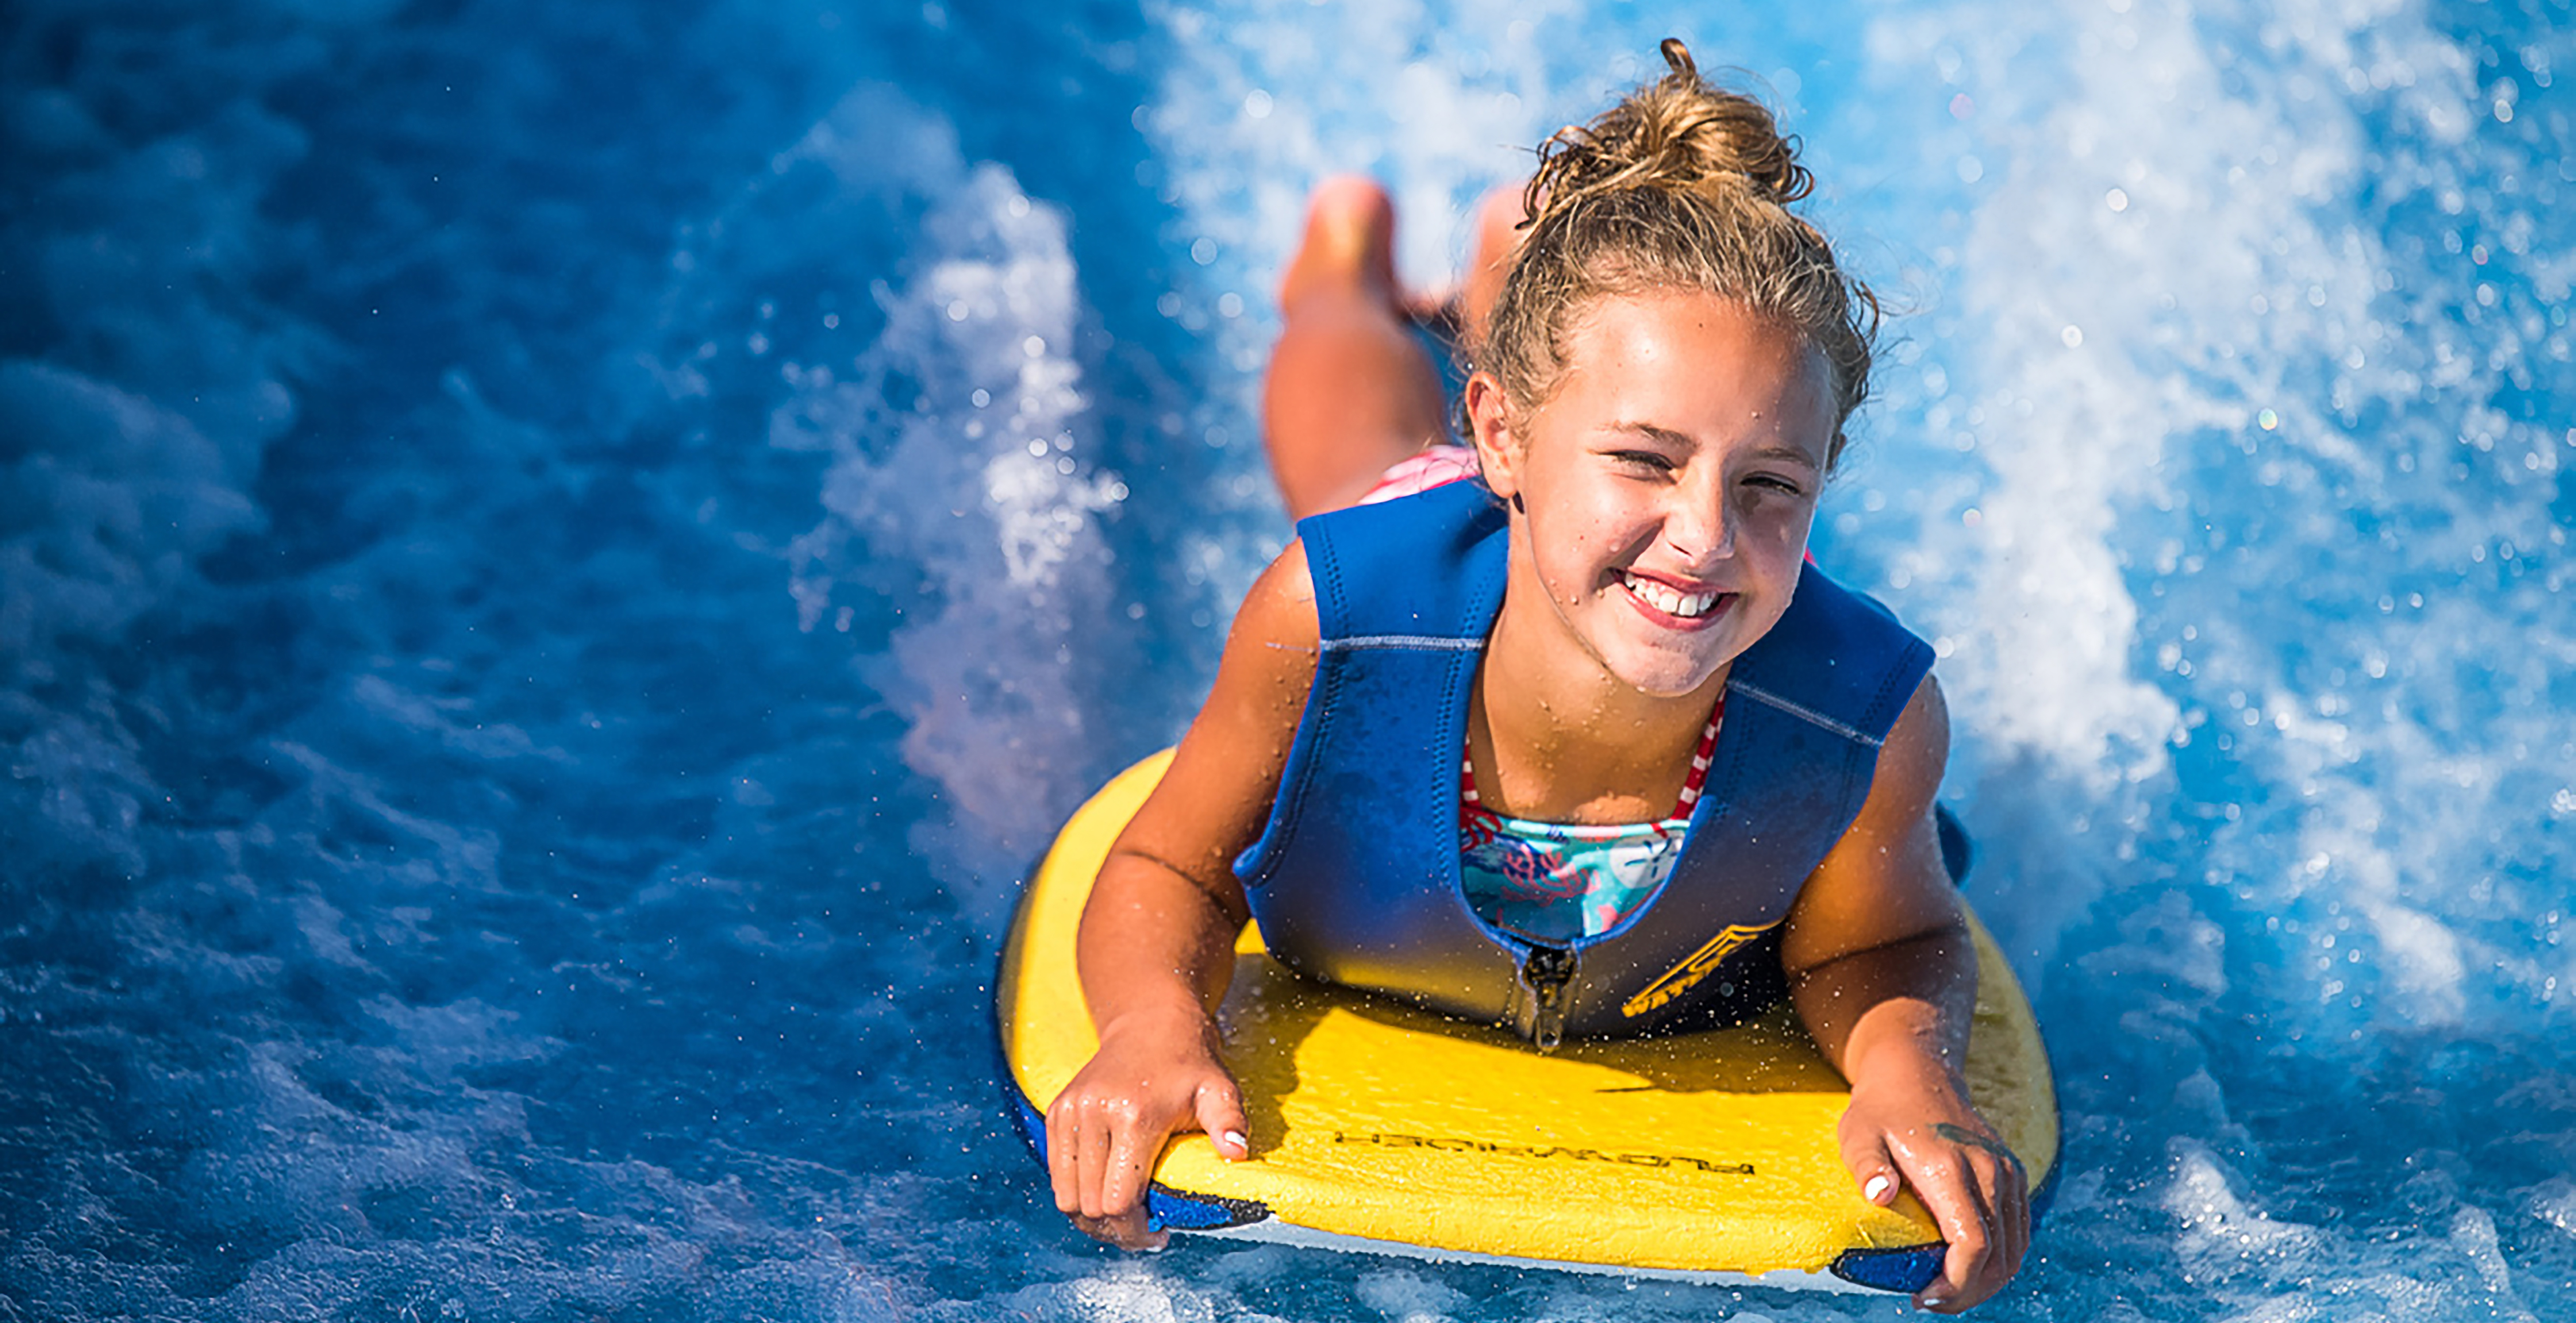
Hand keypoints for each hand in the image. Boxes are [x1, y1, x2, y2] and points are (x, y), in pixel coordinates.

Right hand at [1044, 1003, 1249, 1248]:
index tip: (1158, 1235)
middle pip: (1089, 1205)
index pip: (1118, 1201)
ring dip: (1091, 1216)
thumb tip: (1237, 1153)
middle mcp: (1094, 1113)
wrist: (1150, 1022)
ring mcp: (1069, 1112)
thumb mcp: (1219, 1090)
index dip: (1135, 1231)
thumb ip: (1229, 1122)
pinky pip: (1056, 1172)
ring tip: (1122, 1216)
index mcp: (1134, 1116)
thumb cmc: (1190, 1063)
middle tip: (1142, 1231)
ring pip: (1065, 1195)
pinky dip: (1075, 1191)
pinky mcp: (1057, 1111)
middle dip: (1115, 1229)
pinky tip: (1105, 1190)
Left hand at [1838, 1062, 2029, 1312]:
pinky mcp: (2013, 1172)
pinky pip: (2018, 1230)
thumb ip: (1866, 1165)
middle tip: (1932, 1303)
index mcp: (1952, 1168)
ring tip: (1947, 1291)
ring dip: (1987, 1281)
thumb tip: (1879, 1194)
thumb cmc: (1880, 1108)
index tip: (1924, 1300)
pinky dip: (2001, 1258)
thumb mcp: (1858, 1133)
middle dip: (1969, 1292)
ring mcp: (2007, 1171)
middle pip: (2000, 1256)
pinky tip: (1968, 1268)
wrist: (1918, 1069)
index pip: (1973, 1244)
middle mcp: (1990, 1170)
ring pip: (2015, 1248)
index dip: (1956, 1284)